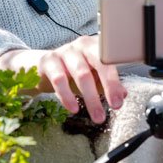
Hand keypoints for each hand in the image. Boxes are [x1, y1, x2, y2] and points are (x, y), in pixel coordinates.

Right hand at [0, 37, 125, 122]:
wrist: (40, 66)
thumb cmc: (70, 70)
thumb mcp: (91, 76)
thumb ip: (106, 83)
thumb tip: (123, 94)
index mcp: (96, 46)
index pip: (111, 62)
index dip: (116, 82)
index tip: (119, 101)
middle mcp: (82, 45)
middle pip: (99, 64)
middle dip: (109, 87)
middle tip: (115, 107)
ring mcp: (65, 51)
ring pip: (81, 73)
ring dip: (91, 97)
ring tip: (97, 116)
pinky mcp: (48, 60)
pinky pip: (59, 79)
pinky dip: (67, 96)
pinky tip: (73, 108)